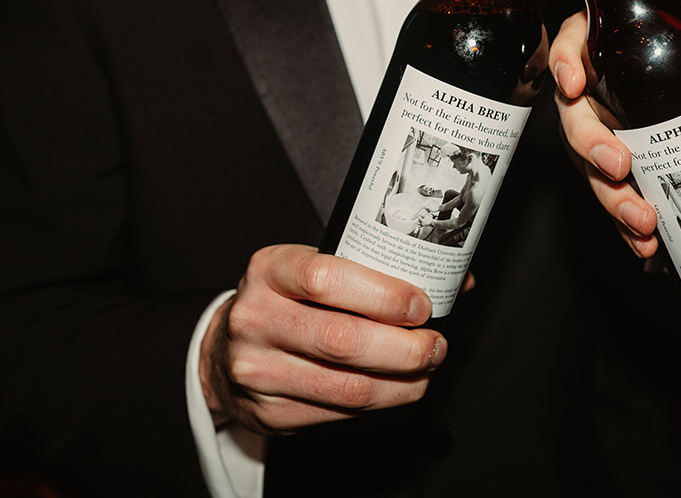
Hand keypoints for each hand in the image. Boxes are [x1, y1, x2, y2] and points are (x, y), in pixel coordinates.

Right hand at [200, 244, 445, 434]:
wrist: (224, 349)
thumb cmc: (283, 300)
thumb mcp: (311, 267)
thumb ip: (374, 269)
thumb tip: (456, 279)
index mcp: (269, 270)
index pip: (326, 278)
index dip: (383, 295)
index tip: (421, 304)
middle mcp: (256, 318)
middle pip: (342, 340)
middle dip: (405, 347)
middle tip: (435, 344)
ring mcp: (259, 369)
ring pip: (348, 386)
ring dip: (402, 382)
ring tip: (426, 367)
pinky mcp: (270, 411)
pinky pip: (340, 413)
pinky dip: (380, 402)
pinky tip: (397, 387)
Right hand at [549, 11, 680, 257]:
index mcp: (611, 49)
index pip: (572, 43)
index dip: (563, 61)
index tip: (575, 85)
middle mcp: (596, 93)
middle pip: (573, 116)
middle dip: (589, 144)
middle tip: (619, 166)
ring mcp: (603, 136)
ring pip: (588, 166)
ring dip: (610, 197)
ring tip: (643, 220)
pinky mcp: (616, 175)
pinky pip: (611, 199)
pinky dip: (624, 225)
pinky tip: (645, 243)